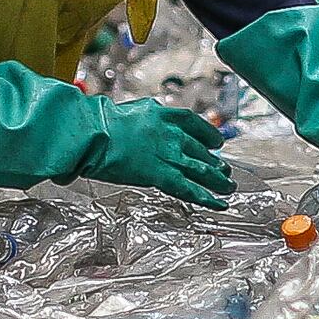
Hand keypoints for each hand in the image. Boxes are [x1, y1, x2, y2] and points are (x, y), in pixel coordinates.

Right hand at [79, 98, 234, 206]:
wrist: (91, 133)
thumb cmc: (98, 123)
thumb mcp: (127, 113)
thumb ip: (143, 121)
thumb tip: (144, 128)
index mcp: (162, 114)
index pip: (193, 123)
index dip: (208, 134)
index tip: (216, 142)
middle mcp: (170, 133)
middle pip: (199, 149)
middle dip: (214, 162)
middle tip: (224, 171)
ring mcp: (167, 153)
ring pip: (200, 169)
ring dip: (217, 180)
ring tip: (228, 188)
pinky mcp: (160, 174)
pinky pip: (189, 188)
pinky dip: (206, 198)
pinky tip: (219, 204)